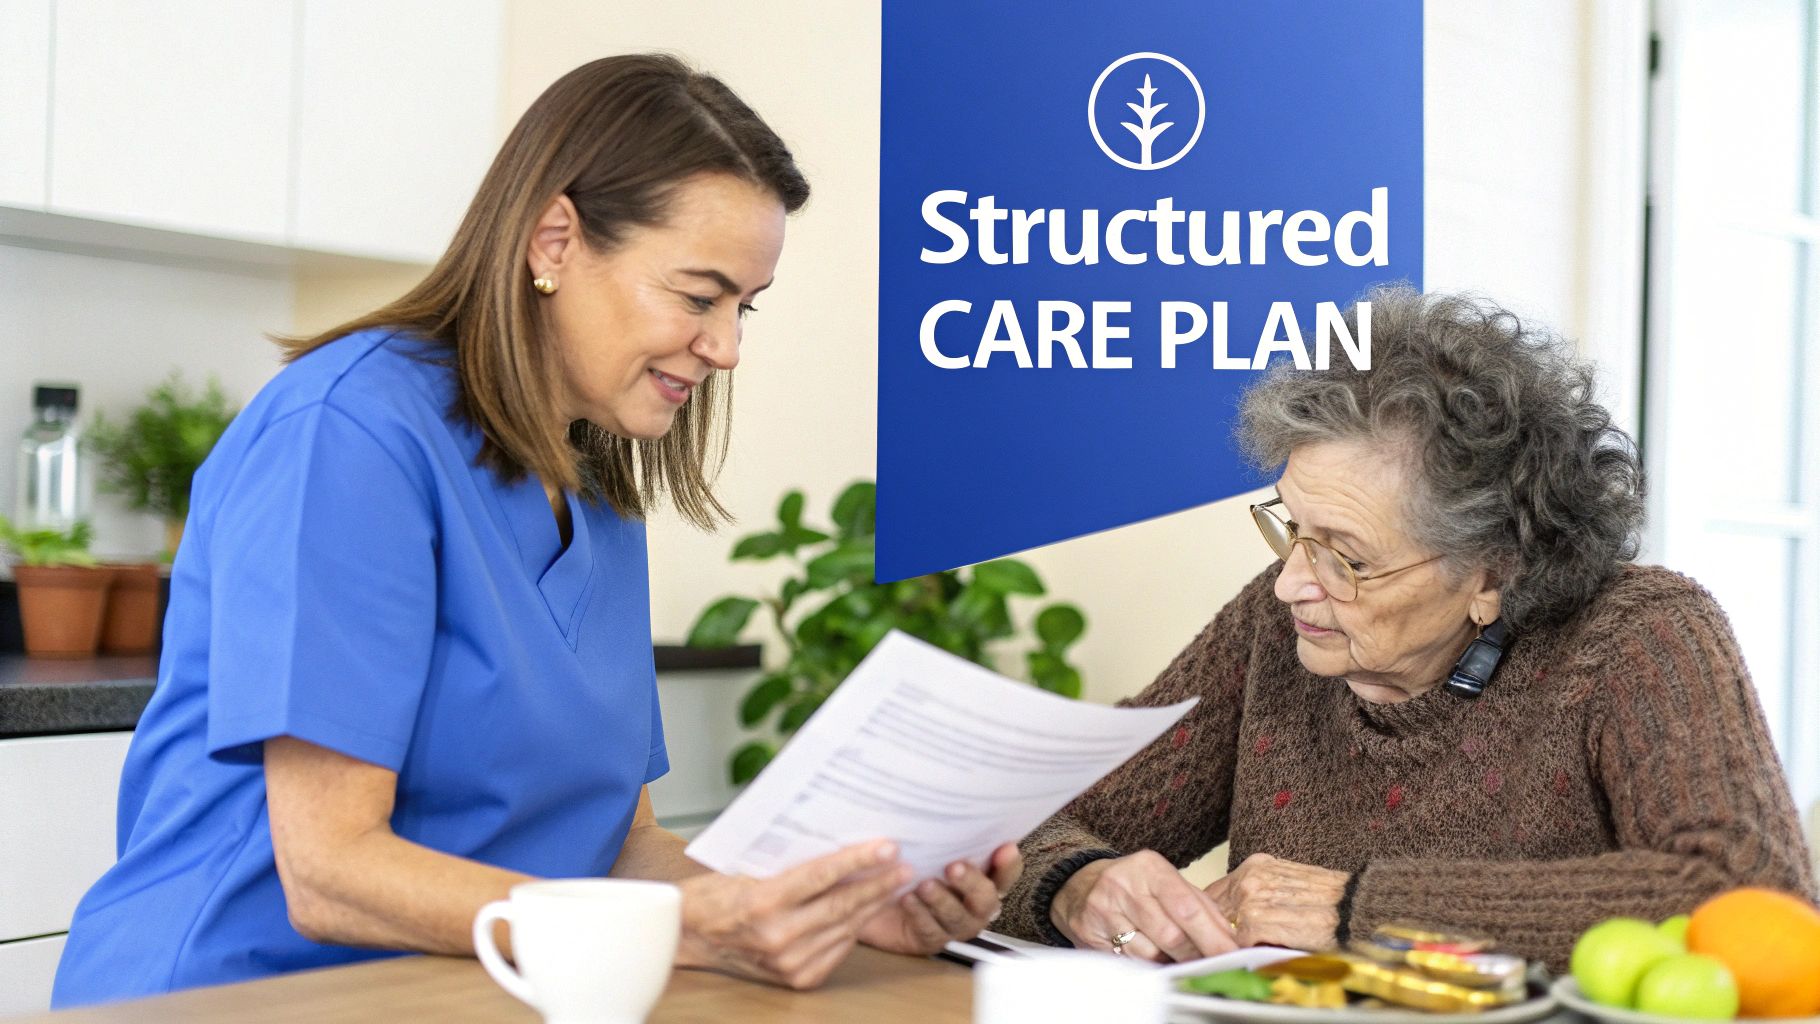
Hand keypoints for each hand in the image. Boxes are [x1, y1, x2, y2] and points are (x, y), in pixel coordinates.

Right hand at [675, 840, 910, 989]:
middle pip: (841, 904)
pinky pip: (837, 949)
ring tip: (894, 884)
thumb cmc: (715, 895)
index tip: (887, 847)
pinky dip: (854, 928)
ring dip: (873, 905)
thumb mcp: (748, 868)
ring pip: (844, 928)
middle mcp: (778, 936)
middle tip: (903, 866)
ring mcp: (789, 962)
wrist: (690, 936)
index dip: (859, 860)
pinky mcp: (797, 978)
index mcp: (763, 902)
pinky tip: (868, 910)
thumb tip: (839, 842)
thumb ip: (791, 862)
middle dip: (878, 883)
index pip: (822, 876)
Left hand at [859, 843, 1022, 954]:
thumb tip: (950, 808)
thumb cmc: (907, 863)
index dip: (1008, 863)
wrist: (873, 893)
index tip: (1005, 847)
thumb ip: (945, 835)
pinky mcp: (931, 939)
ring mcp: (955, 924)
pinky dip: (920, 914)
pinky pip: (930, 931)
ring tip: (925, 885)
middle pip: (986, 898)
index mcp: (981, 877)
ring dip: (942, 900)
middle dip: (971, 882)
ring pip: (958, 917)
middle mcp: (974, 904)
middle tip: (954, 867)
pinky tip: (908, 899)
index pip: (1005, 873)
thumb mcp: (927, 844)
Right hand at [1050, 849, 1237, 961]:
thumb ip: (1199, 905)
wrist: (1080, 886)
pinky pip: (1129, 961)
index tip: (1230, 954)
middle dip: (1195, 955)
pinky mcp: (1088, 934)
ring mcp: (1103, 911)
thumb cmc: (1133, 885)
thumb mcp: (1166, 882)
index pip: (1187, 906)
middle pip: (1171, 935)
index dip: (1212, 935)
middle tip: (1210, 964)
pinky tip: (1150, 956)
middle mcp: (1123, 885)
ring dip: (1170, 961)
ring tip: (1174, 956)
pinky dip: (1147, 965)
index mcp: (1149, 867)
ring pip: (1150, 953)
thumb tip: (1229, 937)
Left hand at [1202, 852, 1349, 950]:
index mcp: (1255, 866)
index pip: (1215, 893)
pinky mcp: (1256, 921)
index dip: (1213, 915)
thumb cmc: (1330, 902)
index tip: (1217, 929)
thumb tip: (1234, 918)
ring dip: (1230, 941)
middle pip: (1213, 910)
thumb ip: (1260, 896)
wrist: (1360, 908)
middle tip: (1226, 945)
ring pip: (1223, 927)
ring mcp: (1250, 898)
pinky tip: (1259, 955)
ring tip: (1244, 952)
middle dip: (1217, 929)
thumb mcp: (1288, 887)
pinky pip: (1237, 941)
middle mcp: (1248, 878)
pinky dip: (1245, 951)